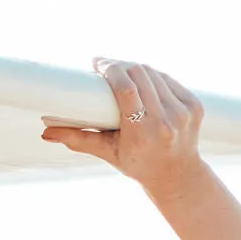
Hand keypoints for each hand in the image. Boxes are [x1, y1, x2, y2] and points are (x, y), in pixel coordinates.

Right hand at [41, 58, 205, 200]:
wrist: (177, 176)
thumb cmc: (137, 163)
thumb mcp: (107, 153)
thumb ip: (77, 140)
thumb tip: (45, 133)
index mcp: (143, 134)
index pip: (127, 87)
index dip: (110, 68)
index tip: (97, 64)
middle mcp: (166, 121)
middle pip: (140, 74)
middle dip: (120, 64)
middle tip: (105, 65)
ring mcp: (183, 113)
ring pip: (155, 73)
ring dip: (136, 67)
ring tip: (121, 70)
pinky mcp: (195, 106)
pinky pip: (169, 79)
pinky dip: (153, 76)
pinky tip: (142, 77)